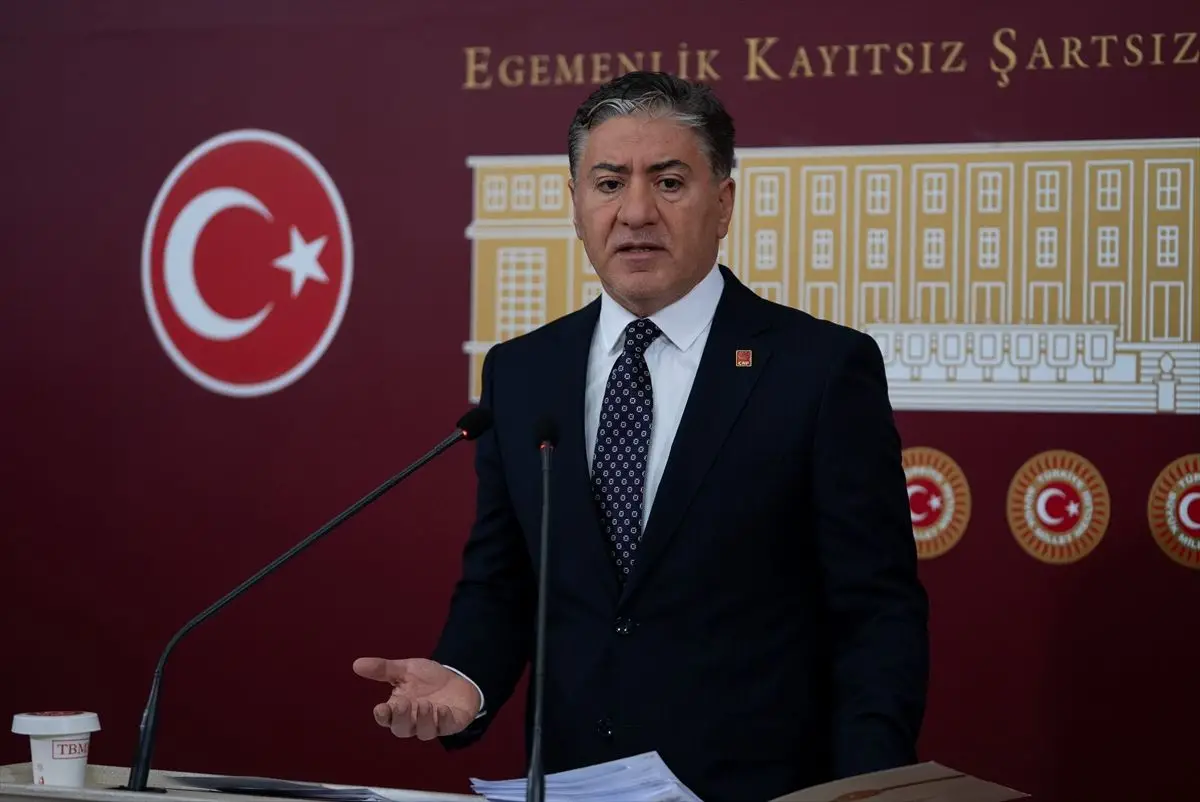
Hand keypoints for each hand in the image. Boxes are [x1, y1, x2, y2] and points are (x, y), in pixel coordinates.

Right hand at [352, 657, 480, 739]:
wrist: (458, 679)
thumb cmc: (427, 679)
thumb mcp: (405, 670)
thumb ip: (384, 669)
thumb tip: (356, 664)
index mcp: (399, 709)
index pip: (386, 719)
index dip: (383, 716)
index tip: (380, 708)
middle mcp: (413, 721)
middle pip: (402, 729)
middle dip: (401, 718)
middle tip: (403, 703)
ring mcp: (433, 724)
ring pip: (424, 732)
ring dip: (423, 720)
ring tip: (425, 704)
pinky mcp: (451, 724)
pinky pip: (446, 727)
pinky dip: (444, 720)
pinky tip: (444, 709)